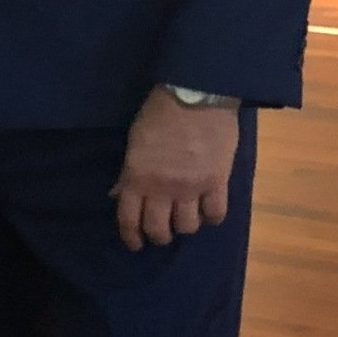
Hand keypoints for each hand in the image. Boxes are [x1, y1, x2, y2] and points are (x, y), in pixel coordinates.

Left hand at [109, 88, 238, 249]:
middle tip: (162, 230)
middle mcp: (162, 189)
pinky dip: (212, 216)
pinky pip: (216, 214)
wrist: (195, 93)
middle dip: (159, 235)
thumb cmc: (159, 111)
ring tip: (187, 216)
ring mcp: (191, 188)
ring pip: (188, 227)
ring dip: (185, 226)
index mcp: (137, 177)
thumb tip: (120, 194)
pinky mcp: (217, 182)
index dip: (132, 237)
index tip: (136, 243)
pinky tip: (209, 209)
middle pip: (159, 230)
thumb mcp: (135, 140)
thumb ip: (130, 171)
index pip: (129, 220)